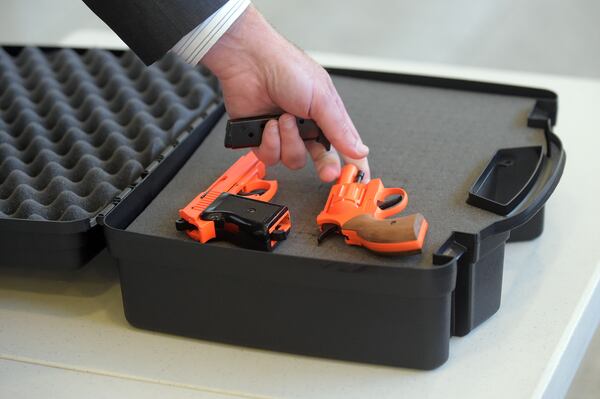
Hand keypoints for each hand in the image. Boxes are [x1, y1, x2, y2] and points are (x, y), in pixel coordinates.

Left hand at [201, 5, 369, 181]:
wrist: (250, 62)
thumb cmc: (286, 68)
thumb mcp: (322, 98)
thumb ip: (340, 129)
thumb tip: (359, 150)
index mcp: (325, 114)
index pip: (345, 145)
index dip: (353, 163)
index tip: (358, 178)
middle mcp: (306, 126)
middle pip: (321, 160)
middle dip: (324, 166)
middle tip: (327, 171)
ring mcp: (284, 134)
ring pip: (294, 160)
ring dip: (289, 140)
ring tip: (284, 118)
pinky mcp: (262, 139)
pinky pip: (271, 157)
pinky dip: (270, 141)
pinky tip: (269, 124)